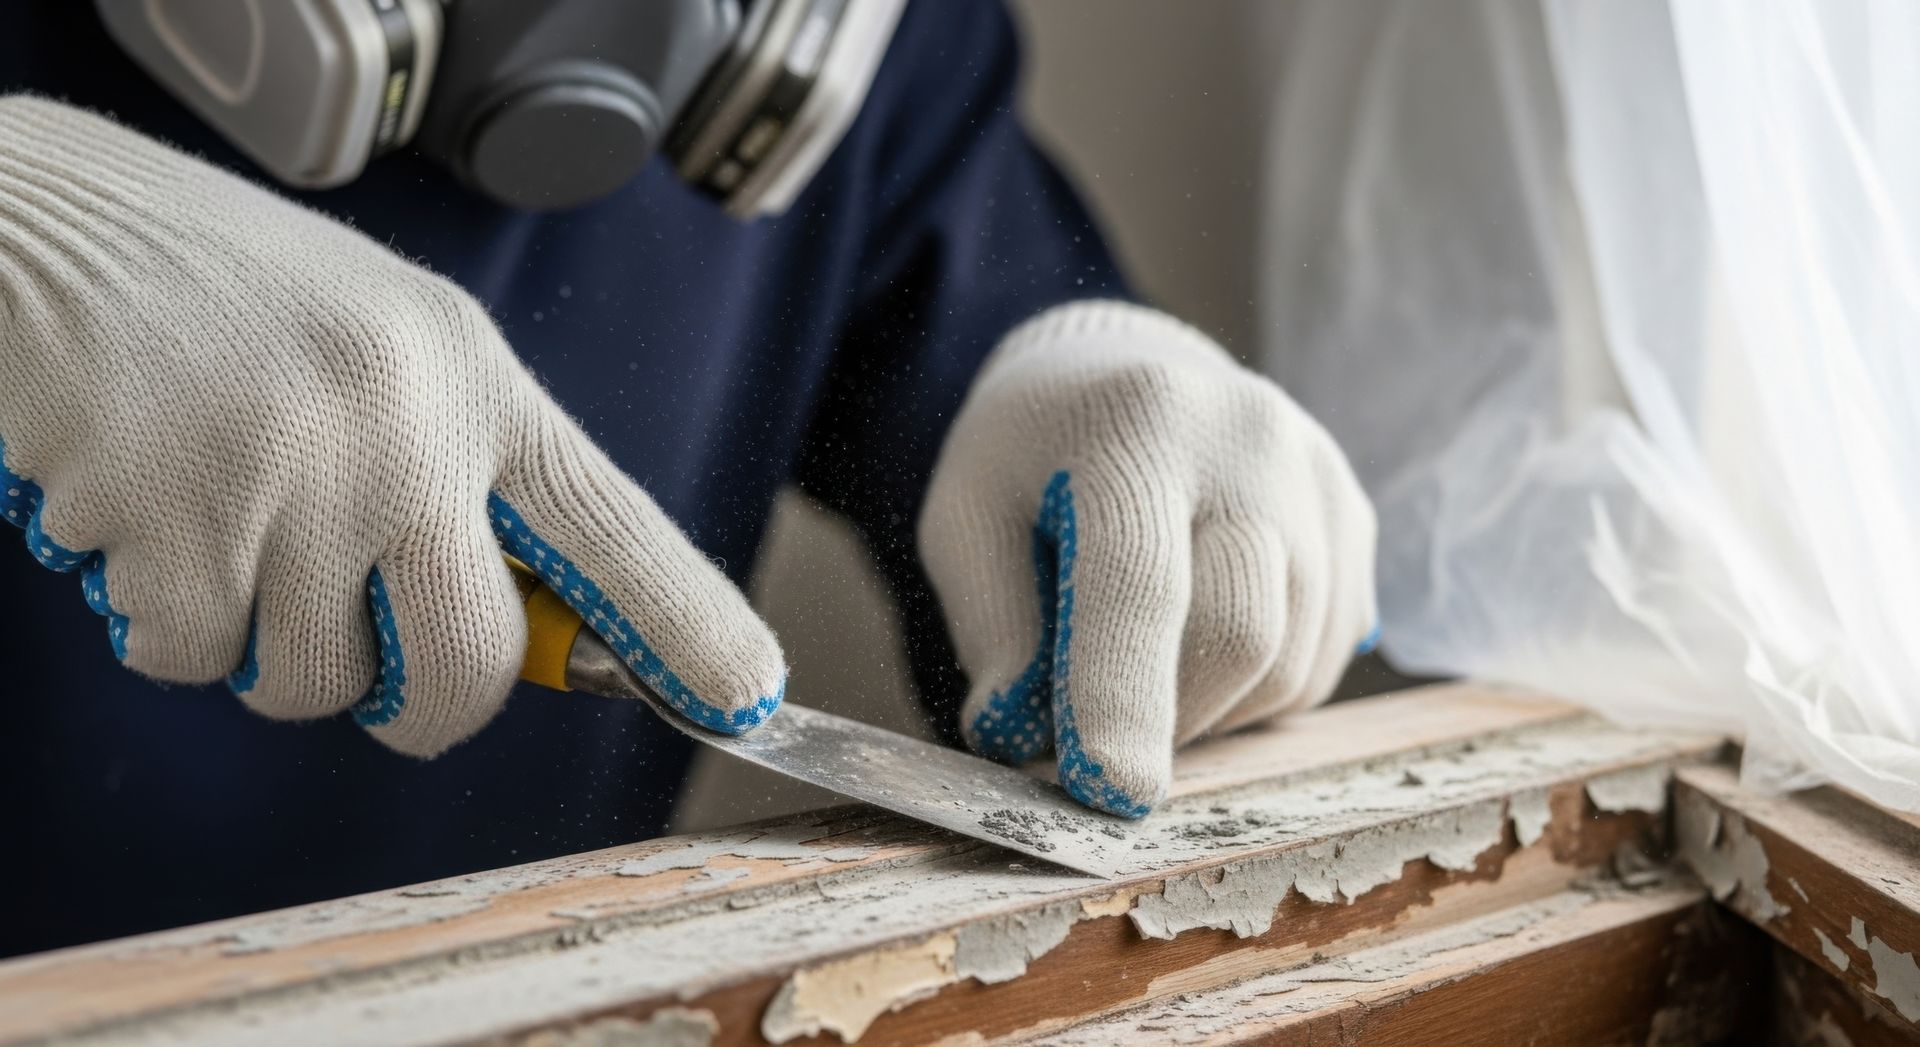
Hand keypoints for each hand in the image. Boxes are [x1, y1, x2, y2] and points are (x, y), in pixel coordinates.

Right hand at [0, 97, 784, 753]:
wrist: (49, 221)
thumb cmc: (229, 302)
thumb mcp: (390, 357)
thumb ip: (467, 482)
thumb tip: (544, 646)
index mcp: (473, 379)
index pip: (609, 523)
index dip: (684, 622)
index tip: (746, 695)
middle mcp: (406, 426)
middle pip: (468, 665)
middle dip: (420, 707)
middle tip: (375, 677)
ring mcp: (293, 473)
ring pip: (311, 682)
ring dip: (263, 644)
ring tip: (224, 524)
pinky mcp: (173, 519)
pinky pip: (191, 661)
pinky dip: (160, 622)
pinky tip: (142, 518)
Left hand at [921, 301, 1376, 815]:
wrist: (1124, 369)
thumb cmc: (1030, 457)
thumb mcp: (965, 518)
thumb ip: (992, 624)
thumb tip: (1020, 735)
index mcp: (1134, 426)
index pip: (1138, 582)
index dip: (1122, 697)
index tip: (1110, 791)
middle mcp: (1247, 441)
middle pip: (1239, 634)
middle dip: (1167, 719)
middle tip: (1097, 729)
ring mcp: (1316, 475)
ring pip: (1292, 662)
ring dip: (1214, 709)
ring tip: (1147, 667)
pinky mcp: (1354, 515)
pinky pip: (1327, 655)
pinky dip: (1261, 687)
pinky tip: (1204, 645)